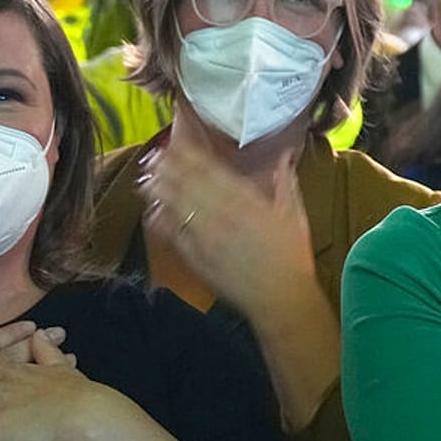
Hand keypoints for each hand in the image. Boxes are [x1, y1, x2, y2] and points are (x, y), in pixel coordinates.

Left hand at [138, 141, 316, 316]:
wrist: (281, 297)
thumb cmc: (291, 256)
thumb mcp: (293, 213)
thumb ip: (285, 181)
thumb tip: (285, 155)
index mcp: (245, 199)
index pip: (210, 169)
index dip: (189, 154)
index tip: (176, 142)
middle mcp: (221, 213)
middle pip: (187, 183)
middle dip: (168, 167)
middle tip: (154, 154)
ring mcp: (205, 235)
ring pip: (175, 205)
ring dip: (160, 188)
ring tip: (147, 176)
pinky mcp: (196, 256)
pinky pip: (173, 233)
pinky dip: (161, 220)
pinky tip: (152, 210)